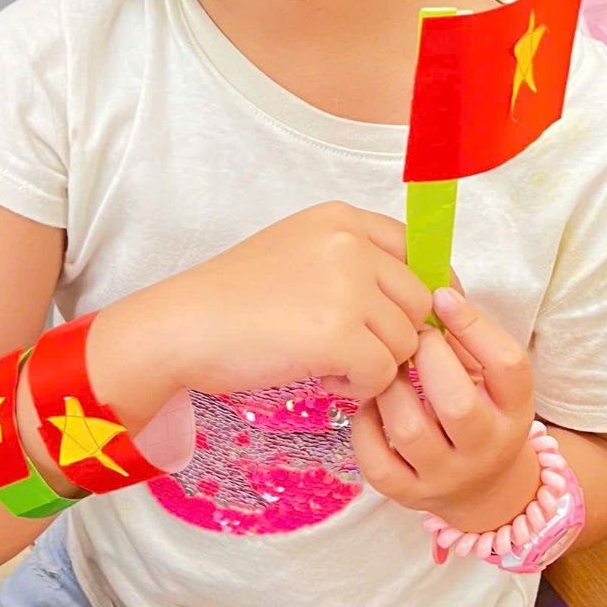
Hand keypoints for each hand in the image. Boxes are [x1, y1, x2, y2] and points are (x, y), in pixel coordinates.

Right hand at [88, 203, 432, 431]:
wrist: (180, 327)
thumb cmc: (231, 300)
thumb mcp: (298, 252)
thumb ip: (354, 261)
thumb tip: (421, 296)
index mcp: (341, 219)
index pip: (417, 249)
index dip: (427, 288)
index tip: (418, 319)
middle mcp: (350, 244)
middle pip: (419, 300)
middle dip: (396, 335)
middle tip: (352, 352)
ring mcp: (346, 286)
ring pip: (405, 341)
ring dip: (375, 364)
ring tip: (329, 365)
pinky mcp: (338, 334)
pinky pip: (382, 374)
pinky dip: (358, 388)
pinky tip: (323, 380)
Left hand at [350, 286, 538, 528]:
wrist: (484, 491)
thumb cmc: (481, 414)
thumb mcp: (491, 380)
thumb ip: (468, 340)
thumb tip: (431, 287)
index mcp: (514, 412)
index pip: (509, 366)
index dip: (475, 325)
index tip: (443, 296)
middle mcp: (485, 448)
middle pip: (458, 404)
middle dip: (427, 358)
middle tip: (413, 337)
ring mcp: (445, 476)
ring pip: (410, 430)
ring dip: (391, 388)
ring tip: (389, 369)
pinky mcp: (406, 494)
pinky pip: (377, 460)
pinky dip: (366, 424)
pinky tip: (373, 405)